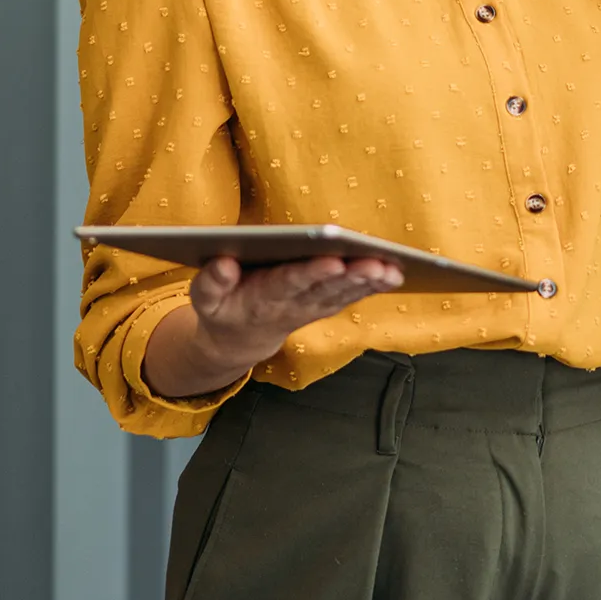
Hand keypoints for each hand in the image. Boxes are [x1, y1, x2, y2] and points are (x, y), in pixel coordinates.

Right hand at [142, 254, 402, 398]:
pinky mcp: (323, 305)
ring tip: (393, 268)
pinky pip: (351, 296)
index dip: (311, 273)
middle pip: (325, 288)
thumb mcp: (205, 299)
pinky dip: (372, 287)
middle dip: (352, 275)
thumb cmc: (223, 308)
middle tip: (376, 262)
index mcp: (262, 297)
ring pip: (343, 293)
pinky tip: (394, 273)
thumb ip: (212, 281)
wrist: (240, 339)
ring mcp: (311, 306)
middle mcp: (292, 303)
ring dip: (368, 282)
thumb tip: (224, 262)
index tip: (333, 260)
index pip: (289, 282)